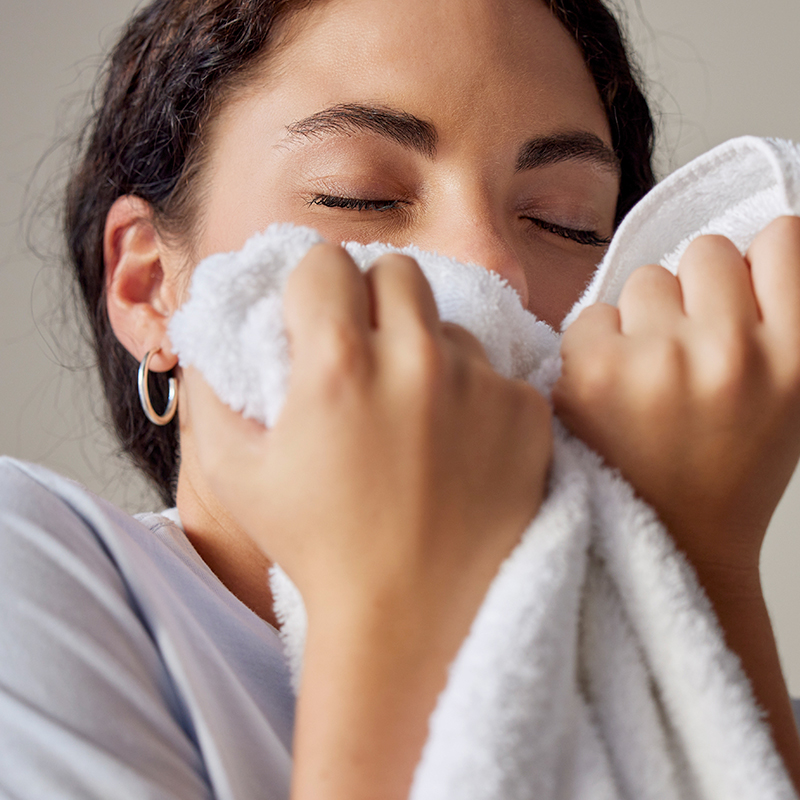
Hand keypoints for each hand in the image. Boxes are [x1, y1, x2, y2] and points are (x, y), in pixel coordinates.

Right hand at [184, 243, 552, 799]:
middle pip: (398, 271)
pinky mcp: (528, 414)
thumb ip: (212, 397)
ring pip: (452, 324)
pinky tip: (460, 447)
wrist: (415, 619)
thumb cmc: (318, 549)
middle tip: (368, 352)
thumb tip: (216, 343)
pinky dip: (478, 396)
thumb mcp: (236, 477)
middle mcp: (415, 362)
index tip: (317, 320)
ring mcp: (481, 386)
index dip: (315, 288)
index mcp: (337, 367)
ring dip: (429, 351)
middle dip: (375, 299)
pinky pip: (499, 373)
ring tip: (416, 414)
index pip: (327, 262)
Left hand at [553, 216, 799, 572]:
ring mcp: (658, 361)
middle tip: (688, 348)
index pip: (780, 240)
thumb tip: (747, 255)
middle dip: (695, 292)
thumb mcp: (791, 395)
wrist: (679, 542)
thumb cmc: (730, 470)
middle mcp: (732, 353)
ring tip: (650, 374)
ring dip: (646, 317)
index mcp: (796, 356)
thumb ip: (778, 321)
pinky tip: (612, 389)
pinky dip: (598, 344)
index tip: (741, 295)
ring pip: (646, 279)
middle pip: (705, 253)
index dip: (755, 266)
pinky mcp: (592, 374)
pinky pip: (592, 314)